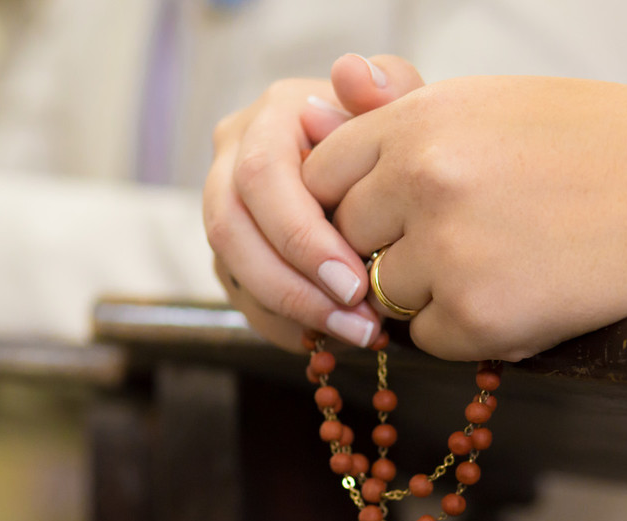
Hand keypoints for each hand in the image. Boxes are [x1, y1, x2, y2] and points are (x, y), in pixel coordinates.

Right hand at [203, 54, 424, 349]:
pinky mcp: (231, 252)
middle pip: (232, 230)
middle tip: (355, 321)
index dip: (302, 238)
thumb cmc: (393, 139)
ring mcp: (224, 208)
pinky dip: (284, 324)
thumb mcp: (402, 106)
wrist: (381, 169)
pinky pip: (242, 296)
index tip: (355, 283)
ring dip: (290, 312)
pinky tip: (331, 339)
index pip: (261, 179)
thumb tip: (352, 75)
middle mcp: (231, 159)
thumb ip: (386, 89)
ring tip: (354, 335)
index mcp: (268, 119)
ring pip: (231, 268)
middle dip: (293, 284)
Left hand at [302, 75, 626, 360]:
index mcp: (419, 120)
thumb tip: (315, 107)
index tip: (383, 206)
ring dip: (423, 289)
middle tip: (452, 233)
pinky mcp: (477, 316)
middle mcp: (424, 180)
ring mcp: (448, 251)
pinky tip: (516, 290)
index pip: (319, 172)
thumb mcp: (487, 104)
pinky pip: (427, 337)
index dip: (346, 197)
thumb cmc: (586, 145)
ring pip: (382, 291)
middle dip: (380, 245)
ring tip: (495, 256)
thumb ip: (394, 115)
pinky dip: (462, 328)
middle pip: (342, 237)